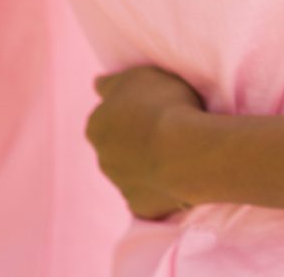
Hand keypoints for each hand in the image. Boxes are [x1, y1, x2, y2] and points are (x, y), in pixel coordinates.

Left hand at [88, 66, 207, 219]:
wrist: (187, 150)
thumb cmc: (164, 105)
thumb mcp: (138, 77)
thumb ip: (112, 83)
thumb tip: (96, 83)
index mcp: (97, 126)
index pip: (108, 117)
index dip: (130, 112)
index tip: (153, 108)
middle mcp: (102, 157)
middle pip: (118, 147)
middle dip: (135, 141)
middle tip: (166, 131)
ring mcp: (120, 184)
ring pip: (131, 172)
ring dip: (147, 164)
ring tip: (177, 153)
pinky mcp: (140, 206)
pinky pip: (148, 194)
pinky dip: (159, 188)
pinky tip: (177, 178)